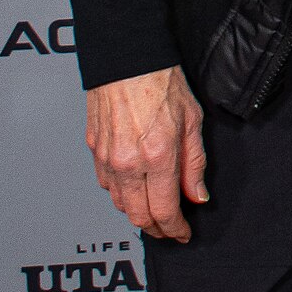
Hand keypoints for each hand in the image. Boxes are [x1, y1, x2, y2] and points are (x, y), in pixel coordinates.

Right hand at [85, 66, 208, 240]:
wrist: (127, 58)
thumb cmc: (161, 82)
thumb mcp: (192, 121)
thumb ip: (194, 164)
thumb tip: (196, 195)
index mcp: (157, 156)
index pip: (164, 210)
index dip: (175, 228)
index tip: (183, 233)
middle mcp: (128, 162)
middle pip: (138, 216)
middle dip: (156, 229)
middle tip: (169, 230)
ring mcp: (107, 158)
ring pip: (120, 204)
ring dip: (137, 213)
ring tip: (154, 211)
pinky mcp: (94, 150)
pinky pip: (106, 184)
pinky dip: (121, 194)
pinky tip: (134, 188)